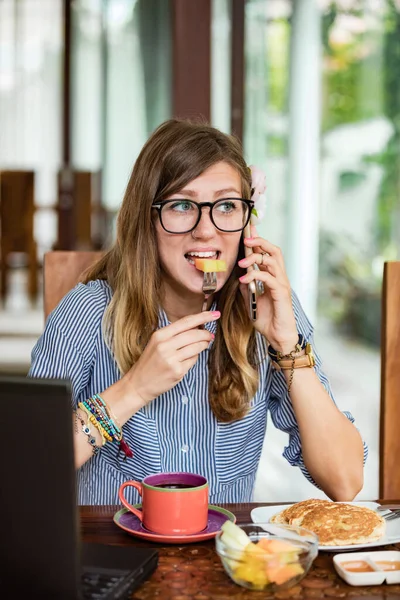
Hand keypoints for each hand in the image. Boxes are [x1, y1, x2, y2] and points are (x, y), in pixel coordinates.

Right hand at [127, 310, 219, 404]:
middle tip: (211, 335)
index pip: (186, 322)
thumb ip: (174, 334)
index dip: (203, 316)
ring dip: (204, 345)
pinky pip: (193, 360)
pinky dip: (195, 358)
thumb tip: (198, 326)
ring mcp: (171, 359)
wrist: (138, 384)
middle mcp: (165, 345)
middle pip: (194, 334)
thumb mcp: (157, 343)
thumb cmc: (150, 362)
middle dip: (206, 333)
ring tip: (204, 344)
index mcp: (160, 335)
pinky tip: (190, 358)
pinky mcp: (177, 371)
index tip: (215, 314)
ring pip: (197, 347)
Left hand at [238, 225, 297, 353]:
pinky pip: (270, 279)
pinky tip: (244, 280)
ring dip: (256, 258)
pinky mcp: (282, 294)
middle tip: (245, 239)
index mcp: (273, 277)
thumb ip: (247, 288)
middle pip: (274, 251)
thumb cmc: (267, 320)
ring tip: (242, 263)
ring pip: (273, 261)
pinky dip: (256, 276)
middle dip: (260, 241)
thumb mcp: (251, 301)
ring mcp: (282, 285)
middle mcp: (280, 277)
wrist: (278, 338)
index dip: (258, 240)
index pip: (267, 253)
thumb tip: (240, 276)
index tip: (249, 228)